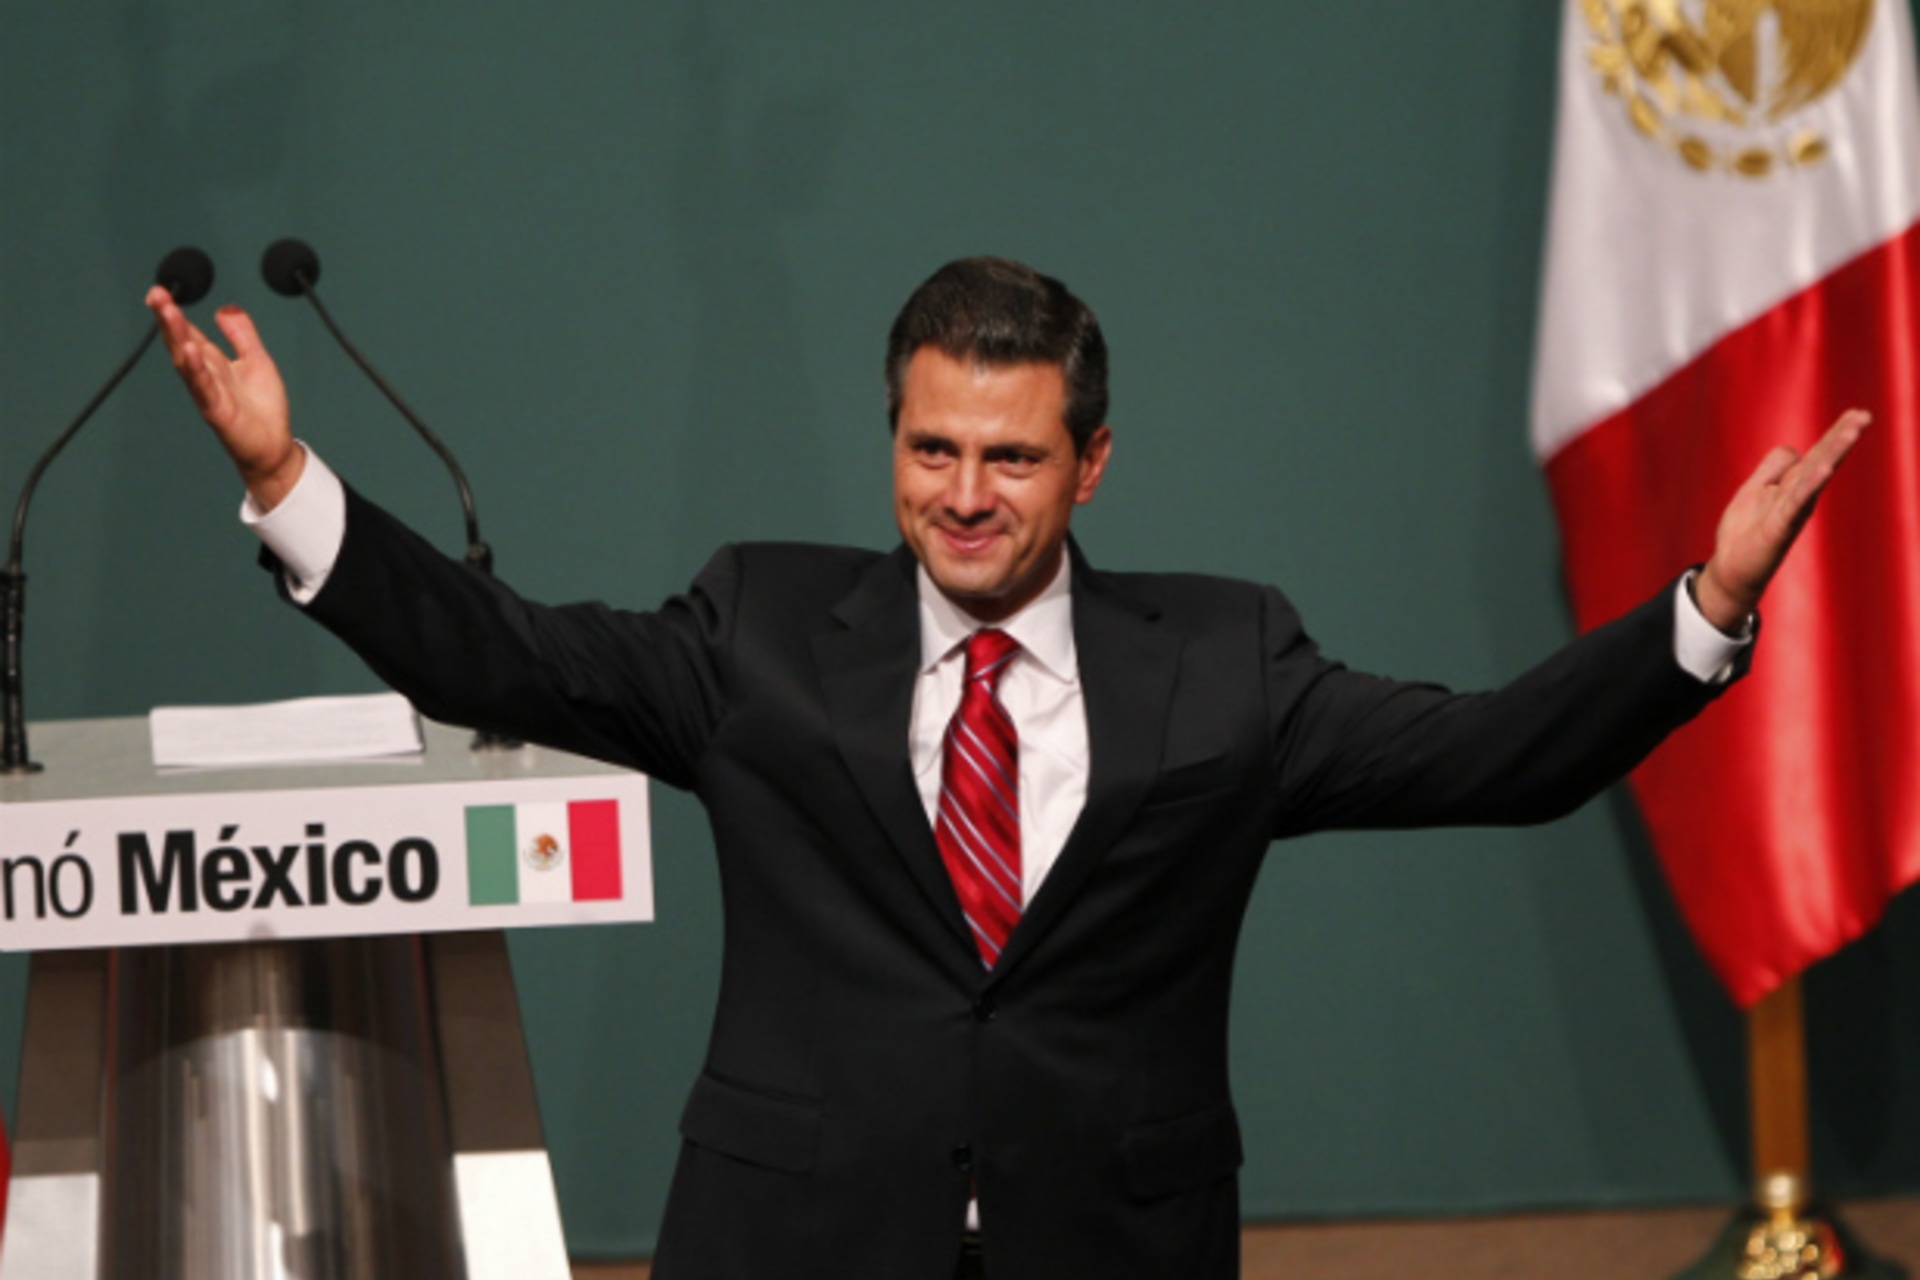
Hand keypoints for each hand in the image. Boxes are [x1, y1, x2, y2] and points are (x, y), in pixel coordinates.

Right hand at [145, 285, 303, 511]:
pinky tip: (191, 351)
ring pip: (186, 361)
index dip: (175, 313)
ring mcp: (208, 392)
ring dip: (176, 336)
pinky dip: (196, 369)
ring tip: (168, 312)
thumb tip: (225, 308)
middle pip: (181, 342)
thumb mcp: (257, 361)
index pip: (189, 333)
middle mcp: (205, 375)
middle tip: (155, 294)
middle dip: (168, 319)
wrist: (274, 445)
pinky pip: (203, 387)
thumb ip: (242, 335)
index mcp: (212, 362)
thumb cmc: (263, 407)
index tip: (160, 292)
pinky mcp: (216, 410)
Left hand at [1695, 409, 1870, 631]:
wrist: (1731, 570)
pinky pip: (1796, 503)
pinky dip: (1810, 486)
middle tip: (1866, 415)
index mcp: (1793, 486)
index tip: (1859, 412)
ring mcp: (1791, 512)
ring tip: (1852, 432)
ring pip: (1815, 476)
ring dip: (1833, 453)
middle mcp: (1799, 496)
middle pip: (1822, 460)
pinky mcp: (1779, 528)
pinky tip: (1824, 470)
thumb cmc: (1745, 532)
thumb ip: (1773, 469)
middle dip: (1842, 437)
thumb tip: (1795, 448)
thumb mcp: (1755, 490)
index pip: (1817, 453)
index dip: (1835, 433)